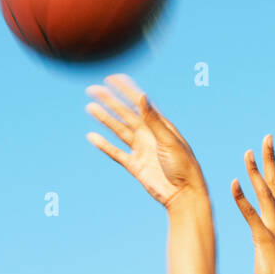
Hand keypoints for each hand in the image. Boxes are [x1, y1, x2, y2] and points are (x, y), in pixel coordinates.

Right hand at [85, 74, 207, 209]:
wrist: (184, 195)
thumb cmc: (183, 166)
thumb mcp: (168, 140)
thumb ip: (153, 120)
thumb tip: (142, 97)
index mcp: (159, 125)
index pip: (139, 102)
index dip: (125, 90)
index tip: (112, 78)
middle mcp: (148, 134)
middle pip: (124, 113)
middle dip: (109, 101)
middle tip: (92, 90)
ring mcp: (140, 149)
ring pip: (118, 130)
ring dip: (104, 119)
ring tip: (90, 108)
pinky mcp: (134, 165)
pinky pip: (115, 153)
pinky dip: (104, 145)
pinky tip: (92, 136)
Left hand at [231, 136, 274, 273]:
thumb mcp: (274, 254)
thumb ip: (271, 241)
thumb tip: (269, 237)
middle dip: (270, 160)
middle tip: (267, 137)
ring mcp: (274, 230)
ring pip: (265, 195)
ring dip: (256, 173)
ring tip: (248, 153)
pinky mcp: (264, 240)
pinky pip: (252, 216)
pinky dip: (243, 199)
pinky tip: (234, 184)